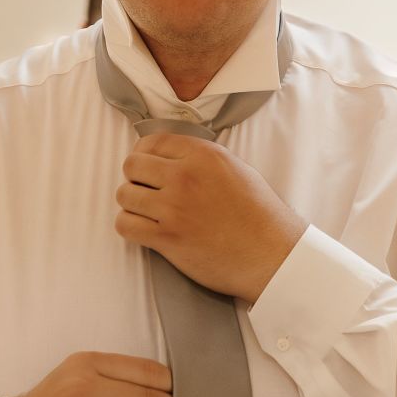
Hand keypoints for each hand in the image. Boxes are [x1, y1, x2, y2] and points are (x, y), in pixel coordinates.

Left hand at [114, 133, 307, 302]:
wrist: (272, 254)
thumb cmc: (259, 214)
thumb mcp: (235, 169)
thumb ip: (200, 158)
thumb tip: (169, 157)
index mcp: (203, 155)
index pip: (151, 142)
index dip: (144, 155)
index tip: (148, 167)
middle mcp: (184, 176)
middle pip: (132, 166)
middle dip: (136, 178)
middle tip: (147, 191)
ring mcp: (173, 208)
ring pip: (124, 195)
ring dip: (132, 204)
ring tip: (148, 212)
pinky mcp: (167, 237)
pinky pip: (124, 225)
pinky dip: (129, 227)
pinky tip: (144, 230)